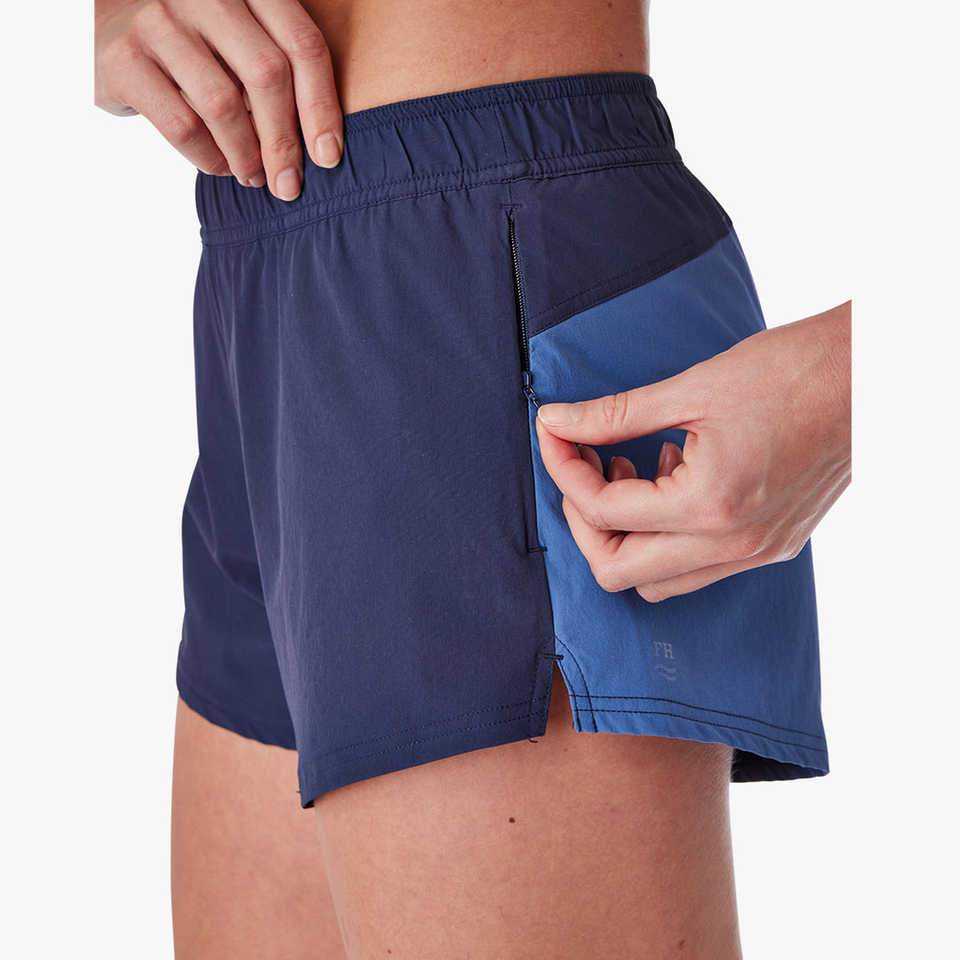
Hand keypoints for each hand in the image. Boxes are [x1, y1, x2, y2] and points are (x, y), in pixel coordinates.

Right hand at [95, 0, 342, 199]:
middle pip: (268, 76)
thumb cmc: (194, 40)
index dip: (321, 107)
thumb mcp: (240, 34)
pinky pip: (182, 124)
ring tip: (254, 176)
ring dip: (247, 155)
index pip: (302, 45)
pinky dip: (208, 157)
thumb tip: (321, 145)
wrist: (107, 21)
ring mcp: (159, 19)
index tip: (328, 157)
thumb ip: (276, 65)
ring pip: (224, 105)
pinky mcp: (124, 57)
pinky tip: (219, 165)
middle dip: (285, 143)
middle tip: (289, 184)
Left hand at [534, 301, 851, 601]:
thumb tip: (555, 421)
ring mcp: (756, 553)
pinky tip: (671, 476)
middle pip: (619, 572)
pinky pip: (696, 568)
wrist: (871, 377)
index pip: (604, 512)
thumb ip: (614, 415)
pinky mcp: (772, 546)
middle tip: (581, 467)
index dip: (564, 471)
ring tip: (630, 468)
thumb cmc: (791, 371)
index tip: (553, 433)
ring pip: (657, 582)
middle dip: (584, 521)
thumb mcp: (691, 388)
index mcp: (710, 505)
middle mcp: (733, 545)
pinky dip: (666, 536)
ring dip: (625, 535)